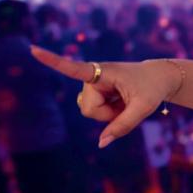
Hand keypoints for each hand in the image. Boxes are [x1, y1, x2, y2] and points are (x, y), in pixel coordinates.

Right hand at [30, 46, 179, 147]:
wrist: (159, 79)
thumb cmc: (153, 89)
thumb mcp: (143, 108)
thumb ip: (123, 126)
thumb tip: (101, 143)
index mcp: (102, 71)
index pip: (73, 68)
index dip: (52, 61)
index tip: (32, 49)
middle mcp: (92, 77)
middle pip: (89, 110)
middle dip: (107, 114)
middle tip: (127, 103)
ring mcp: (92, 86)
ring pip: (91, 113)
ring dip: (109, 113)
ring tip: (125, 100)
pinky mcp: (95, 93)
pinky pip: (96, 113)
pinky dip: (110, 113)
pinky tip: (121, 101)